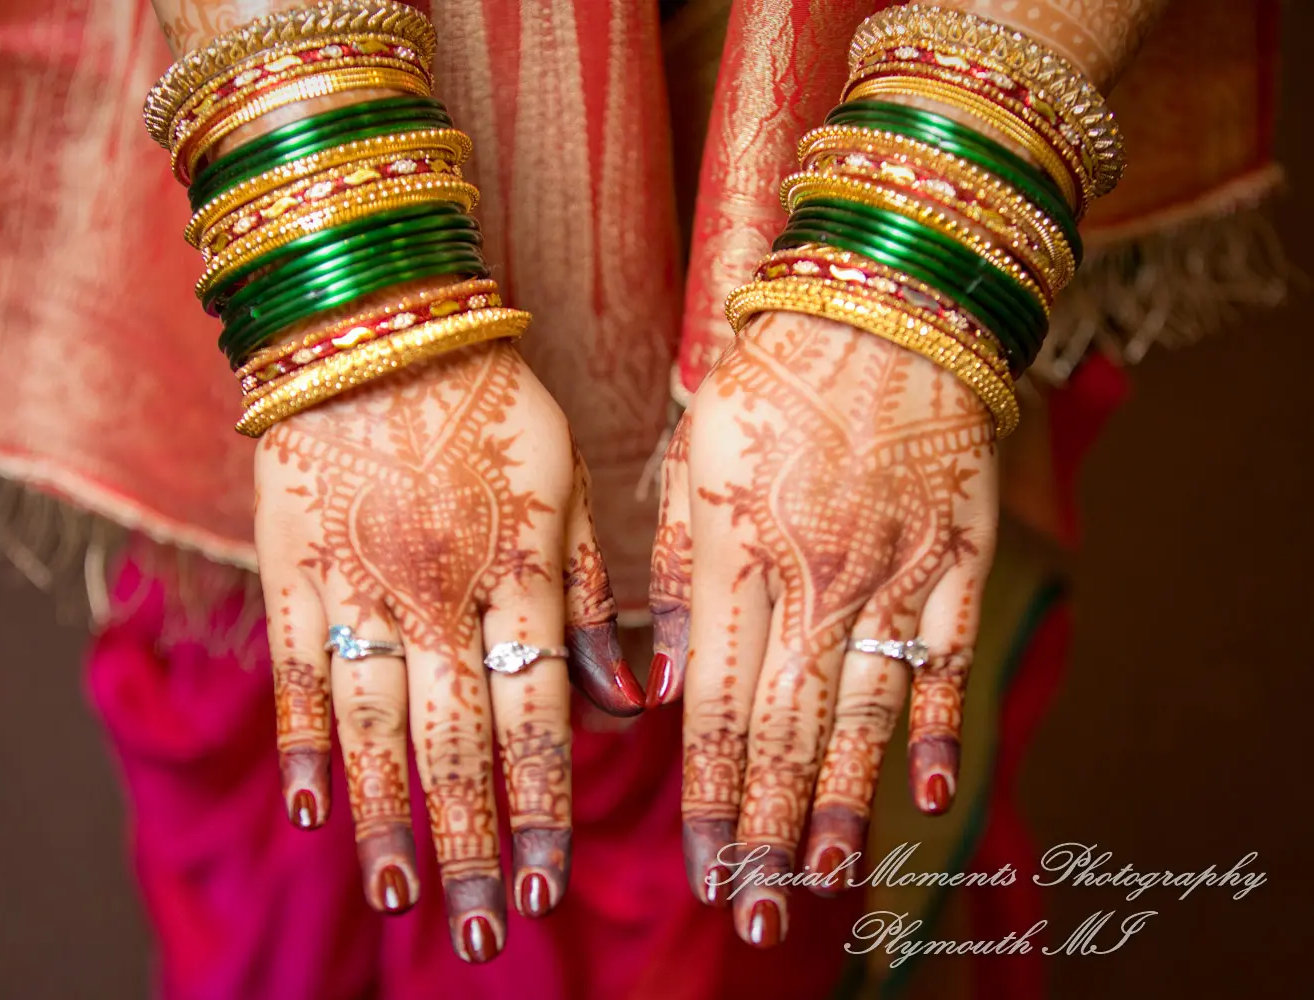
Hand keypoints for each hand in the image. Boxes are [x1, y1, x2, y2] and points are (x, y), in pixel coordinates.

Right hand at [254, 340, 639, 962]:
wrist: (372, 315)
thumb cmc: (489, 392)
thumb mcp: (568, 477)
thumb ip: (592, 589)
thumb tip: (624, 699)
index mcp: (517, 571)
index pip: (536, 715)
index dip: (544, 805)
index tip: (551, 884)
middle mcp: (439, 593)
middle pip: (457, 743)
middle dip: (476, 846)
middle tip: (488, 936)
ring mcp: (358, 584)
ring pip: (375, 726)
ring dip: (388, 820)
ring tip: (401, 898)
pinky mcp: (293, 568)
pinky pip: (298, 672)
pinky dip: (306, 744)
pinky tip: (314, 811)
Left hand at [649, 314, 998, 946]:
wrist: (887, 297)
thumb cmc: (772, 370)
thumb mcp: (693, 456)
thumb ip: (675, 571)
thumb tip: (655, 688)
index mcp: (734, 555)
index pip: (716, 707)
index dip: (708, 797)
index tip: (702, 867)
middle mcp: (812, 578)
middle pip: (785, 730)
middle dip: (765, 830)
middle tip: (754, 913)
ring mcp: (891, 570)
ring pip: (863, 711)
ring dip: (839, 802)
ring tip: (822, 879)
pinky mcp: (956, 552)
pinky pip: (945, 653)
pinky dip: (936, 726)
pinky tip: (927, 792)